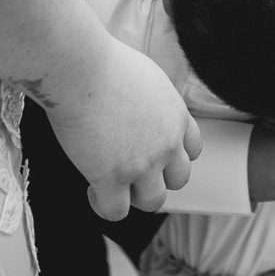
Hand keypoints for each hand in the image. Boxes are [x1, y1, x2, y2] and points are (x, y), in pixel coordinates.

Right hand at [44, 35, 202, 219]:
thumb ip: (151, 99)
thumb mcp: (146, 76)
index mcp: (177, 117)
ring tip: (111, 184)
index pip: (192, 150)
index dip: (171, 154)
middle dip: (156, 178)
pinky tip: (91, 189)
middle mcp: (167, 144)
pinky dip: (104, 206)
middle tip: (129, 169)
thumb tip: (136, 103)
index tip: (148, 149)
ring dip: (134, 197)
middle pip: (178, 179)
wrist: (81, 71)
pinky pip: (116, 212)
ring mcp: (142, 165)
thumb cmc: (103, 63)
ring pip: (153, 201)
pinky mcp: (112, 179)